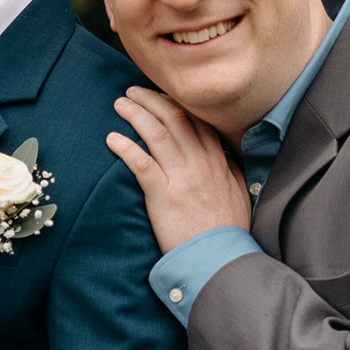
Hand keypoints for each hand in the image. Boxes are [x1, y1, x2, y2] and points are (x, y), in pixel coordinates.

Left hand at [108, 86, 250, 254]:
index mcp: (217, 161)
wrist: (219, 258)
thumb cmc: (227, 229)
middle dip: (151, 99)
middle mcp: (200, 164)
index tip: (160, 94)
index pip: (196, 119)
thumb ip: (228, 169)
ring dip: (136, 115)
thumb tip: (223, 152)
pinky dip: (126, 148)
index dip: (176, 102)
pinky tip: (112, 139)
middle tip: (132, 91)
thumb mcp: (237, 192)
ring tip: (120, 105)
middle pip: (174, 118)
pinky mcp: (164, 196)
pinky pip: (142, 164)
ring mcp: (182, 178)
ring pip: (157, 134)